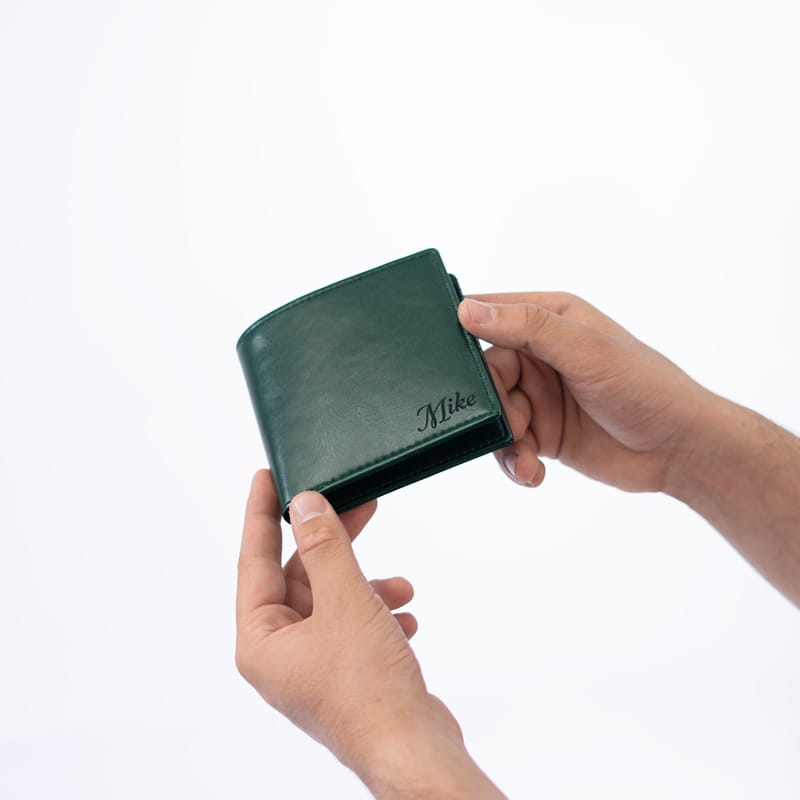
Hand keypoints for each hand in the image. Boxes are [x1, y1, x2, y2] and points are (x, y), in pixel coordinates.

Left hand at [235, 469, 505, 797]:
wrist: (414, 750)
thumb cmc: (370, 689)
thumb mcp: (346, 601)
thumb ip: (325, 547)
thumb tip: (306, 504)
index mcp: (261, 641)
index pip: (254, 561)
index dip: (262, 514)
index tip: (268, 476)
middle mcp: (281, 653)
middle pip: (300, 576)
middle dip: (335, 543)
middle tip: (357, 502)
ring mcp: (313, 664)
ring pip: (334, 599)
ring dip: (367, 584)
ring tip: (399, 586)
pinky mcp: (345, 671)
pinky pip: (355, 623)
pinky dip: (379, 611)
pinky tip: (406, 616)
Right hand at [458, 293, 713, 493]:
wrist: (679, 450)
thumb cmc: (643, 387)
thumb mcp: (585, 350)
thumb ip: (527, 327)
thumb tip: (467, 310)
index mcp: (550, 318)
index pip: (489, 315)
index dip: (463, 334)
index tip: (441, 360)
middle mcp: (539, 354)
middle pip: (485, 374)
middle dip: (491, 403)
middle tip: (514, 424)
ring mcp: (539, 395)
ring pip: (494, 413)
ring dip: (504, 440)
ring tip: (528, 459)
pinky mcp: (542, 432)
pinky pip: (509, 444)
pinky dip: (515, 460)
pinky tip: (533, 473)